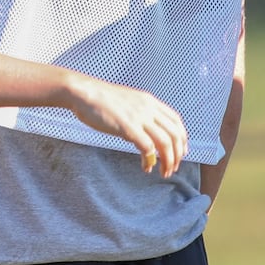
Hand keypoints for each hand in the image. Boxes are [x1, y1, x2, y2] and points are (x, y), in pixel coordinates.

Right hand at [63, 74, 188, 175]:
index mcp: (150, 101)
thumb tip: (144, 131)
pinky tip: (145, 167)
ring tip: (164, 172)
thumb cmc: (99, 98)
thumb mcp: (127, 100)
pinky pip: (148, 148)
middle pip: (175, 134)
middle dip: (178, 154)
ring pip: (165, 143)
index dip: (182, 139)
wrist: (83, 92)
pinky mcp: (128, 127)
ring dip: (168, 161)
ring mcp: (139, 118)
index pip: (176, 121)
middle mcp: (149, 109)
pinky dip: (150, 161)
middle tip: (173, 167)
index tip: (180, 152)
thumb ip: (139, 112)